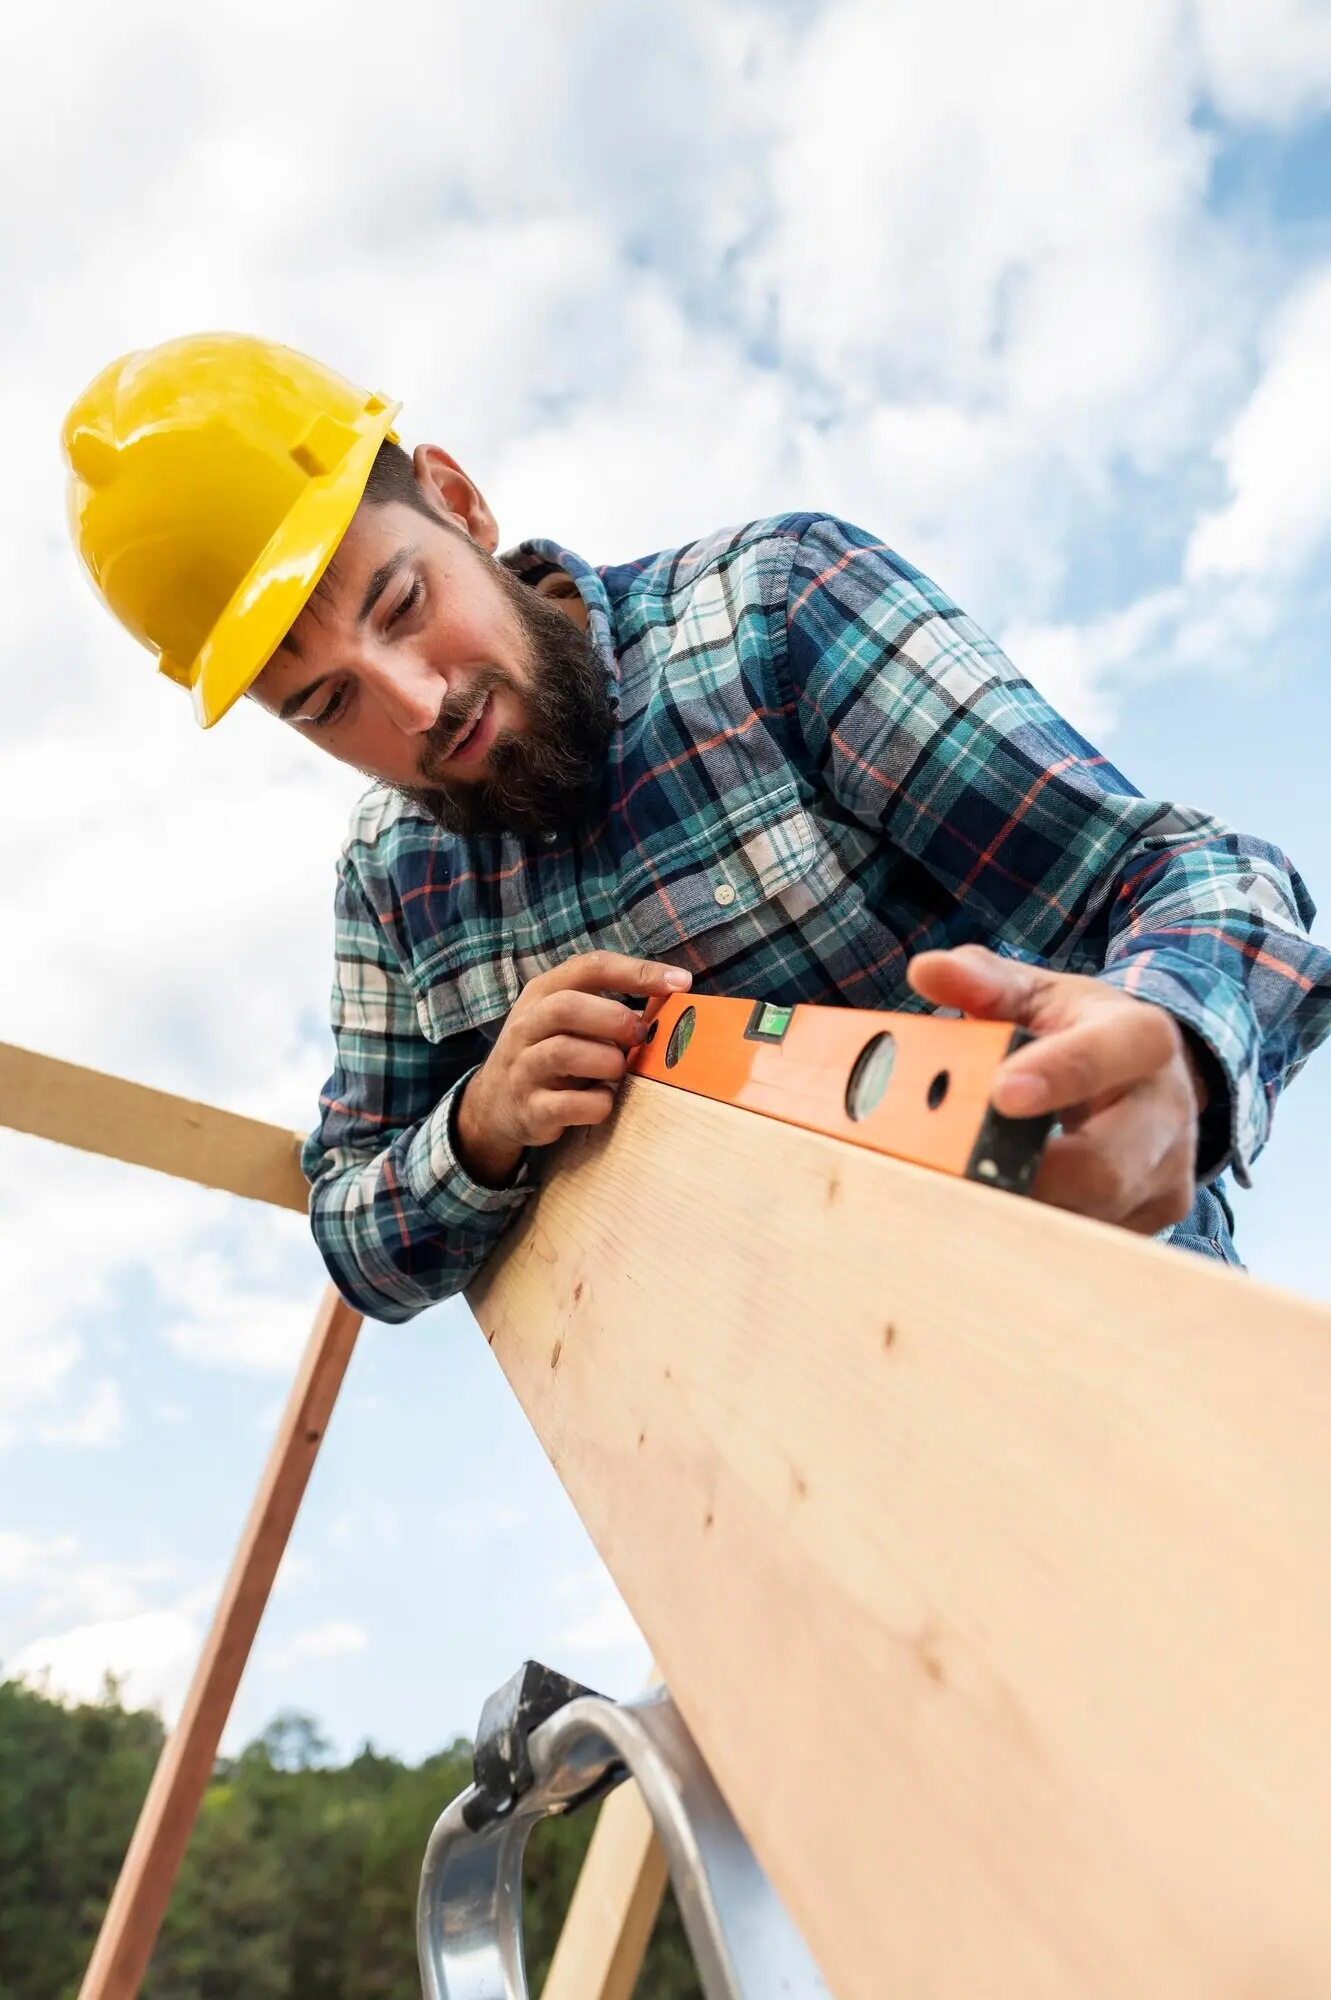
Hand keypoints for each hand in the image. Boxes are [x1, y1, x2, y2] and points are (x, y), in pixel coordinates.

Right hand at [455, 952, 692, 1185]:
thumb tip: (670, 1007)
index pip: (590, 968)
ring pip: (565, 1053)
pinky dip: (598, 1103)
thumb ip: (605, 1008)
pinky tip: (605, 1100)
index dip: (638, 972)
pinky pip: (569, 1105)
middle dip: (614, 1019)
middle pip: (567, 1007)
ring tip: (620, 1070)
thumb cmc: (547, 1052)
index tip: (681, 983)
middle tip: (639, 1034)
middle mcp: (526, 1026)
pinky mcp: (530, 1109)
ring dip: (608, 1062)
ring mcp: (523, 1069)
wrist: (494, 1104)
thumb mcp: (565, 1019)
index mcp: (542, 994)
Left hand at [907, 944, 1205, 1233]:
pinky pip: (1091, 1239)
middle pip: (1107, 1165)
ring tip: (964, 1197)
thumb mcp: (1038, 994)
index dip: (1056, 1076)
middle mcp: (1167, 1111)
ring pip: (1093, 1216)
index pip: (1104, 1057)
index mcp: (1141, 1038)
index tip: (1000, 1093)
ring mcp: (1167, 1173)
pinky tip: (994, 1219)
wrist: (1152, 1075)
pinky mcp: (1154, 1217)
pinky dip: (1038, 1234)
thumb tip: (928, 971)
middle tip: (961, 1177)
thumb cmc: (1081, 1031)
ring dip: (1025, 1212)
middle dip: (1032, 1176)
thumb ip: (983, 982)